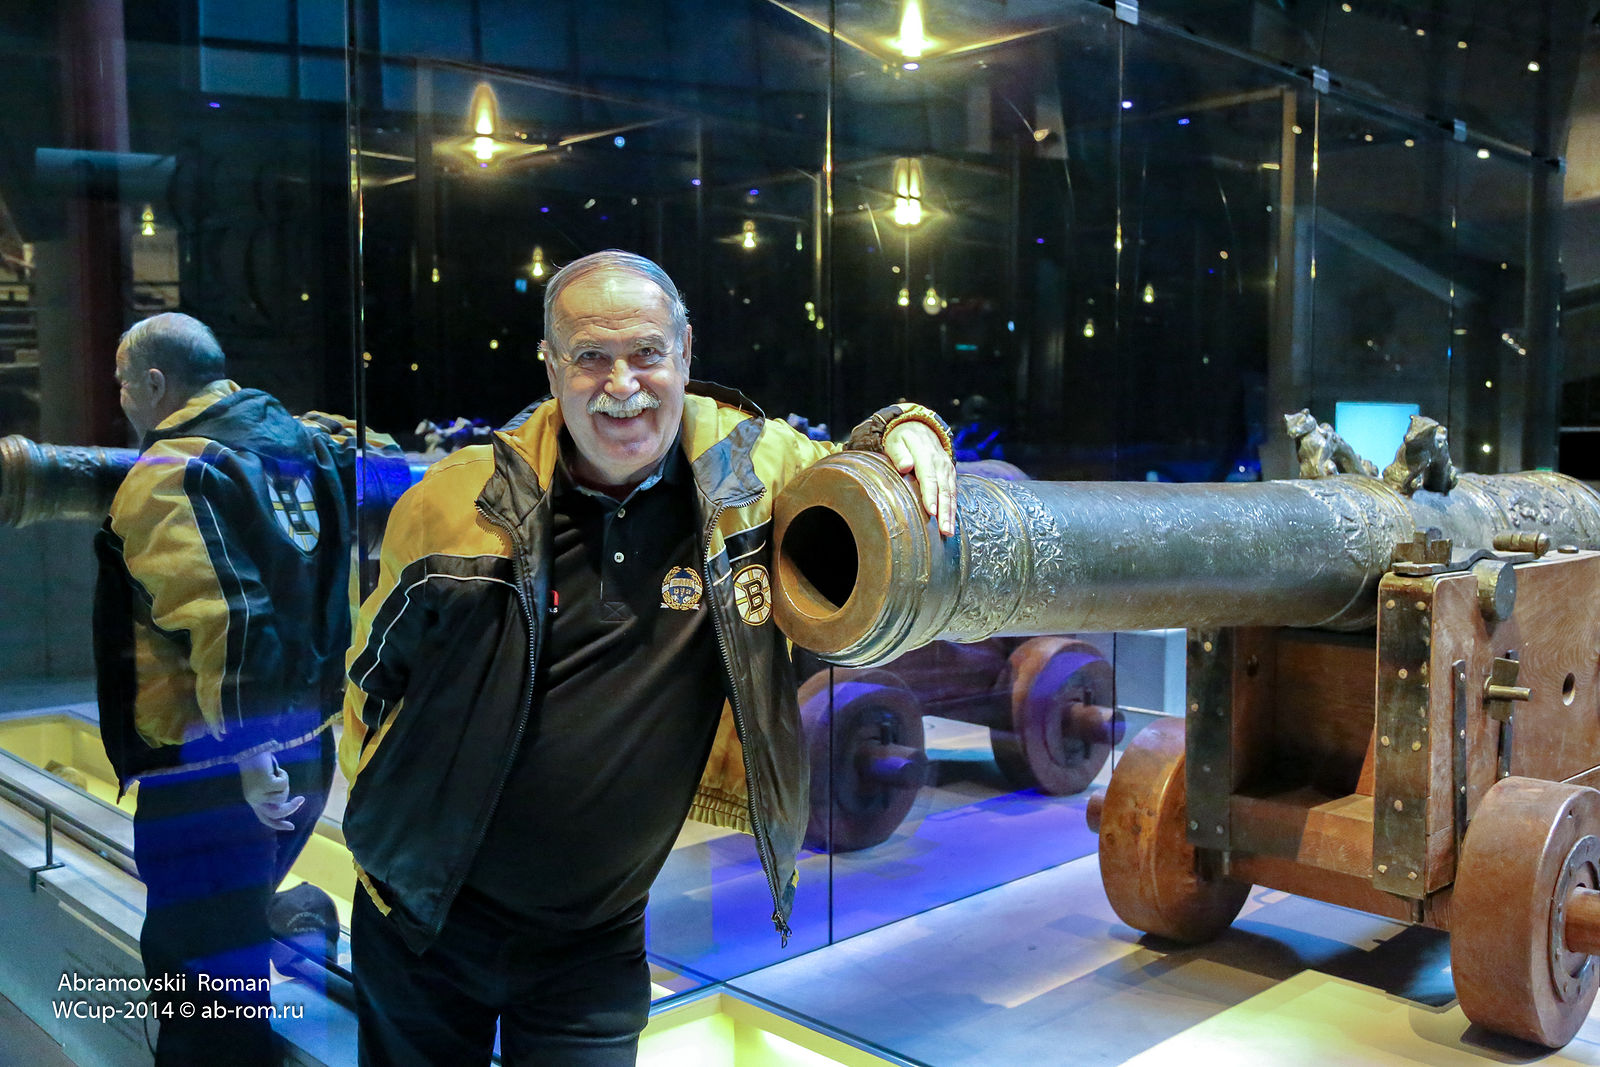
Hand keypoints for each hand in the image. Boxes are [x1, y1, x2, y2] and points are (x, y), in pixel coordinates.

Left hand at [238, 751, 305, 830]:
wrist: (251, 749)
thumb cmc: (259, 763)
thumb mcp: (265, 783)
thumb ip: (271, 795)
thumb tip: (284, 805)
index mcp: (252, 800)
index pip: (265, 818)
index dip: (278, 824)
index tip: (291, 827)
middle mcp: (253, 799)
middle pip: (278, 812)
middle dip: (292, 807)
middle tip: (302, 799)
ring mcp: (259, 793)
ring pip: (283, 795)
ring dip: (284, 782)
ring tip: (276, 772)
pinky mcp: (265, 784)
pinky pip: (284, 784)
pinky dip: (284, 774)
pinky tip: (275, 768)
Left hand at [884, 421, 956, 536]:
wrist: (920, 427)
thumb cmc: (902, 438)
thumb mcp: (895, 441)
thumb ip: (899, 454)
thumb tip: (905, 466)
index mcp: (926, 455)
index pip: (929, 477)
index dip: (930, 495)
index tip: (931, 512)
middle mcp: (940, 463)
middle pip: (944, 489)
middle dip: (944, 511)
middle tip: (944, 530)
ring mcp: (947, 469)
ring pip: (951, 493)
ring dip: (951, 513)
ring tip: (948, 532)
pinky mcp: (950, 474)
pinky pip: (953, 492)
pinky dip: (953, 508)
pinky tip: (951, 523)